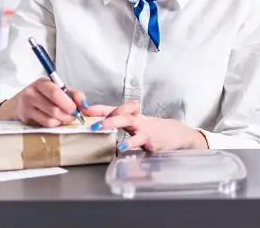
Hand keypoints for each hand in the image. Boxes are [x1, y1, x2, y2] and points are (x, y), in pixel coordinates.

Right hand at [0, 77, 114, 126]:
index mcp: (42, 82)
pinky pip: (45, 124)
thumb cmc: (44, 95)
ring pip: (51, 118)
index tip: (76, 108)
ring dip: (62, 120)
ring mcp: (26, 106)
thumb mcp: (58, 89)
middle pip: (54, 108)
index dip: (69, 103)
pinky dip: (55, 124)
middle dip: (68, 114)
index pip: (56, 92)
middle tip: (74, 116)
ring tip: (65, 118)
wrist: (20, 102)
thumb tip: (84, 105)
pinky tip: (56, 120)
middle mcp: (31, 93)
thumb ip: (73, 95)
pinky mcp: (25, 117)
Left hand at [93, 101, 207, 151]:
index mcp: (132, 115)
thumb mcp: (132, 120)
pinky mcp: (154, 143)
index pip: (114, 108)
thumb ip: (113, 118)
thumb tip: (91, 116)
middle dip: (110, 120)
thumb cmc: (150, 127)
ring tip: (118, 144)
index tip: (84, 110)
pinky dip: (137, 148)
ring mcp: (147, 132)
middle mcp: (139, 121)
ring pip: (136, 130)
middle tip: (94, 125)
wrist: (175, 133)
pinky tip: (130, 151)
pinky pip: (144, 145)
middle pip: (125, 116)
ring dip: (127, 138)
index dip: (99, 109)